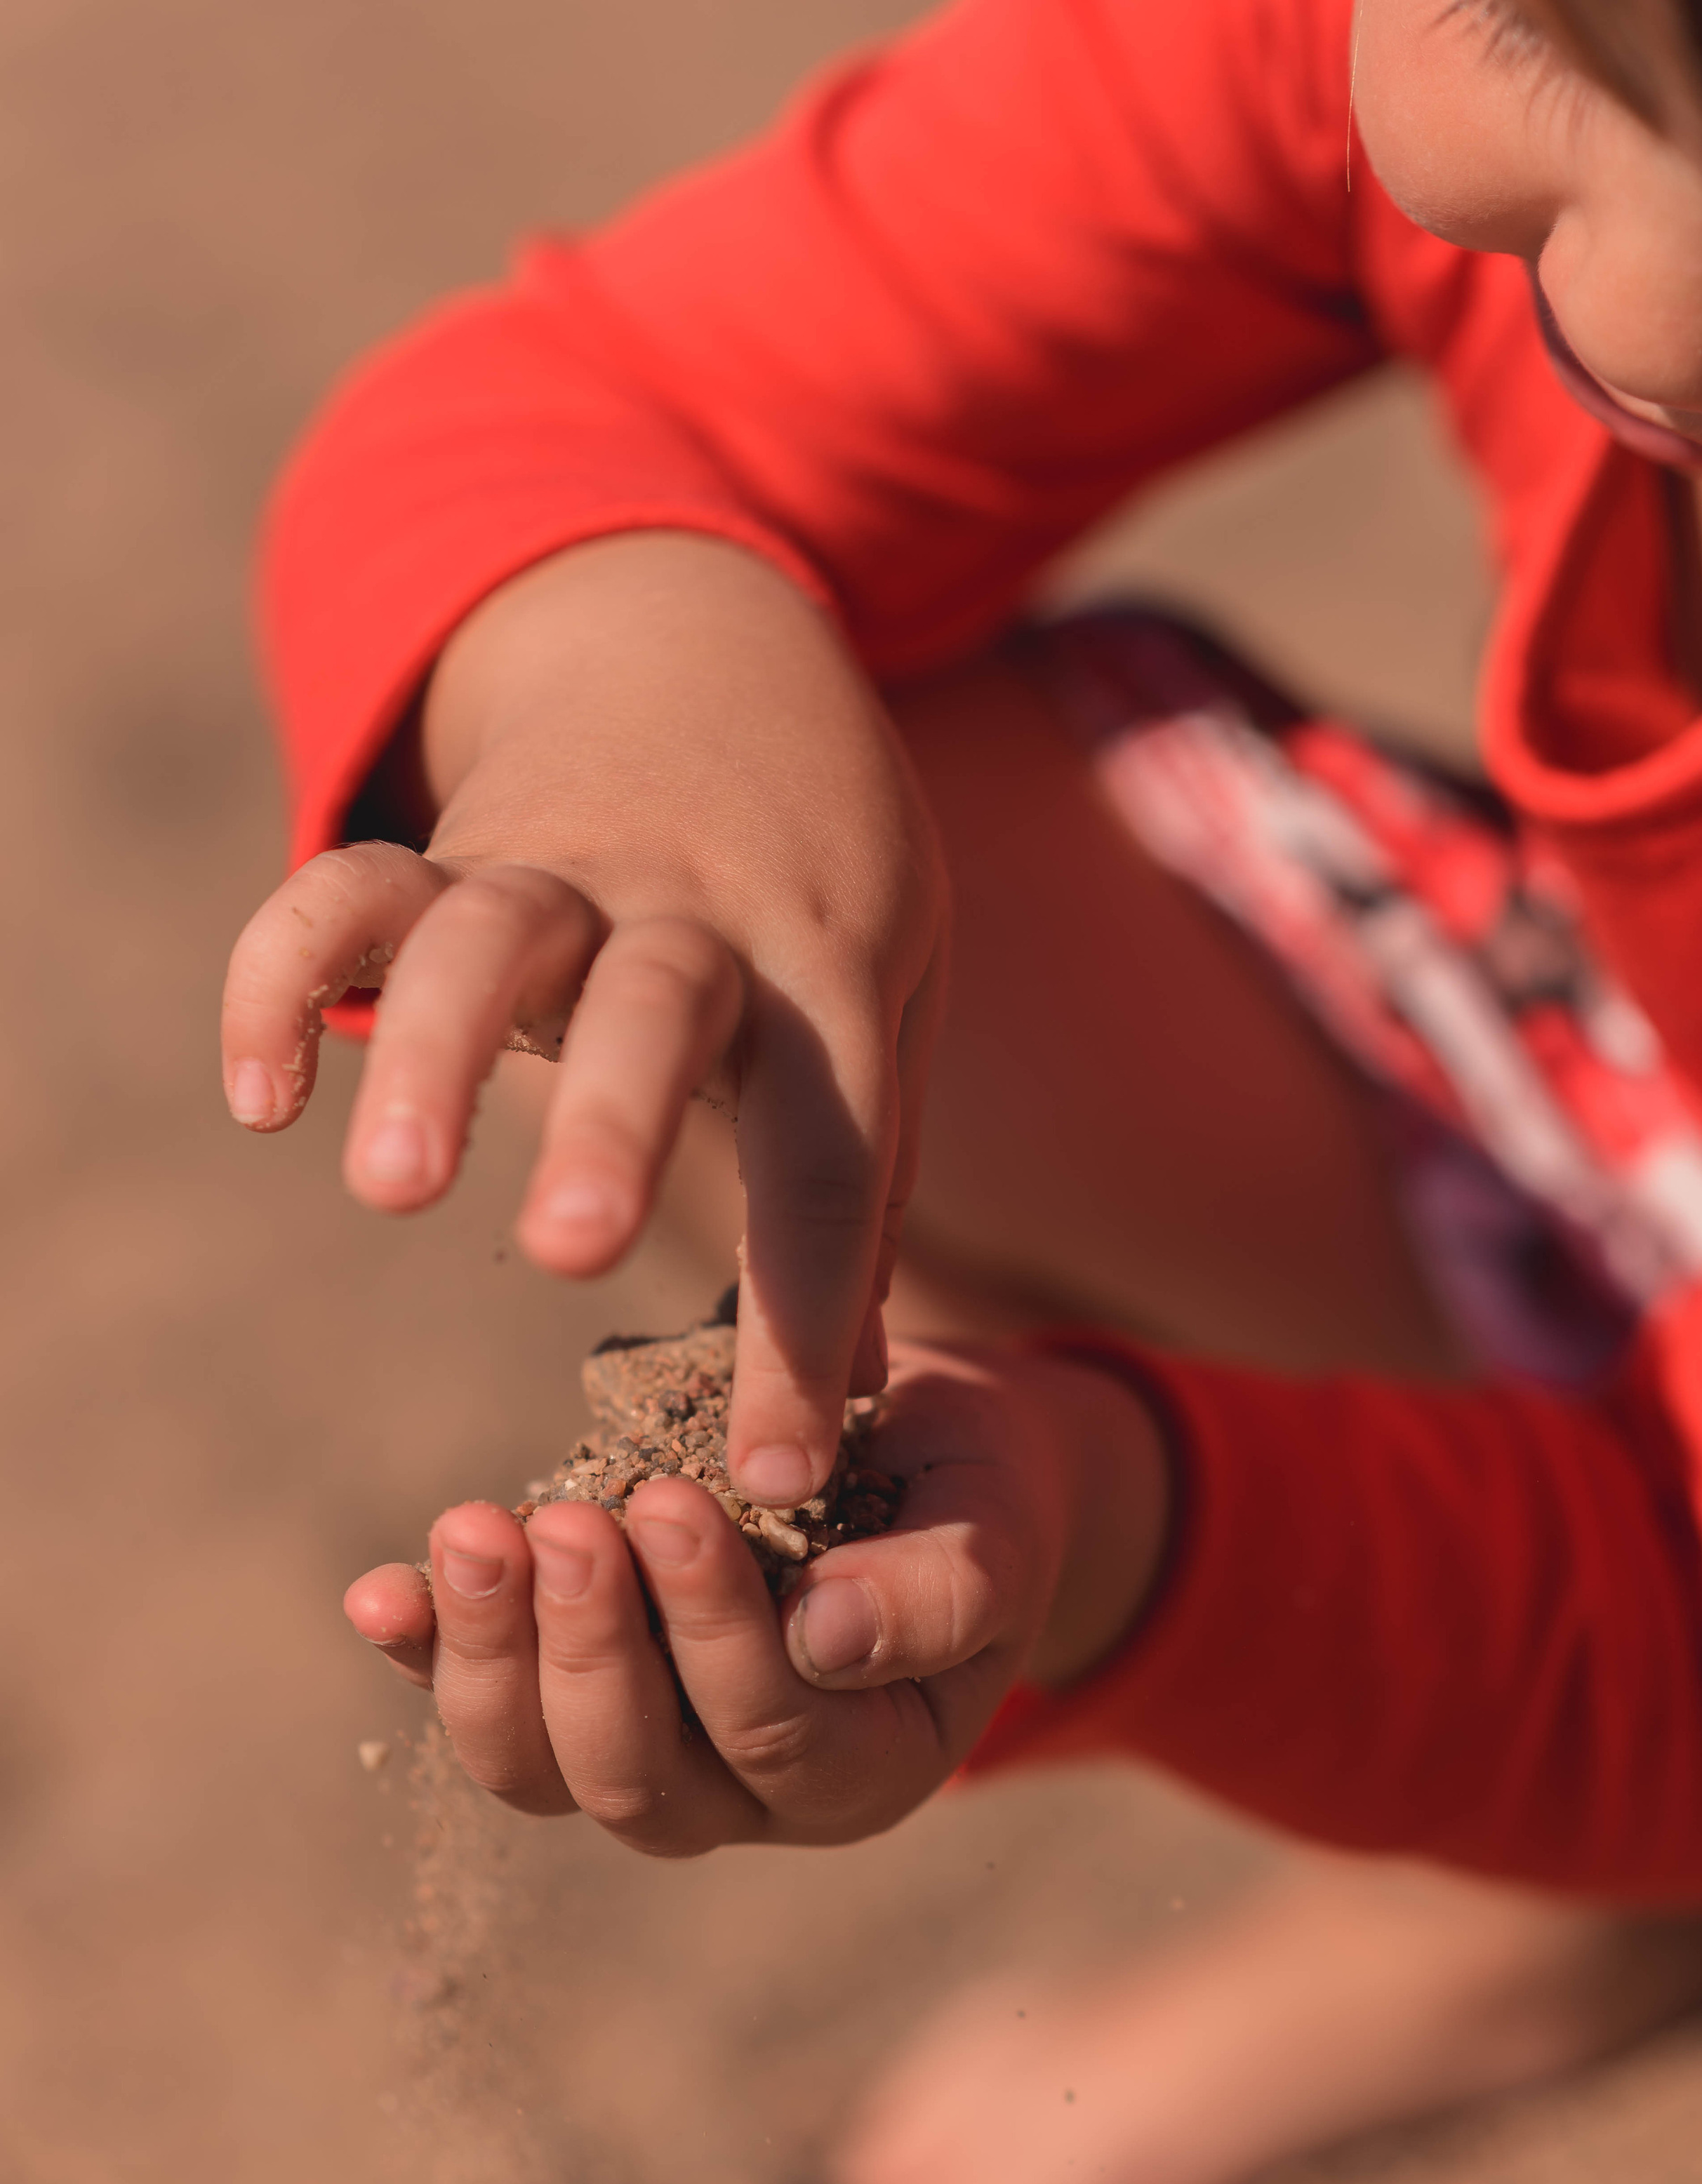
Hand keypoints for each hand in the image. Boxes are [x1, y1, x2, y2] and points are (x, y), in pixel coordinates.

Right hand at [222, 533, 947, 1506]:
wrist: (713, 643)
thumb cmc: (819, 866)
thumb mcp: (892, 986)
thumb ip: (872, 1161)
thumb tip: (875, 1375)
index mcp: (823, 970)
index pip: (829, 1159)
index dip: (807, 1321)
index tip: (776, 1478)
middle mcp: (693, 910)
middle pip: (655, 1005)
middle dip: (609, 1121)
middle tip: (570, 1250)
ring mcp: (561, 864)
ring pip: (488, 934)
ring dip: (432, 1050)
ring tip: (389, 1188)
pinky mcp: (448, 845)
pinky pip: (348, 892)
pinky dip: (288, 976)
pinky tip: (264, 1101)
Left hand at [343, 1344, 1171, 1850]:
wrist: (922, 1462)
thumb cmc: (976, 1495)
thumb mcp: (995, 1527)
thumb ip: (938, 1592)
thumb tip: (825, 1638)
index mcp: (864, 1770)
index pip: (771, 1732)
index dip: (707, 1628)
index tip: (664, 1500)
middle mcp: (747, 1797)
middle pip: (636, 1778)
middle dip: (591, 1648)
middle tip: (570, 1520)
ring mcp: (650, 1756)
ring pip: (540, 1772)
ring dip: (490, 1656)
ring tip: (473, 1529)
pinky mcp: (570, 1695)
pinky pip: (486, 1706)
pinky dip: (427, 1653)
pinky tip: (377, 1595)